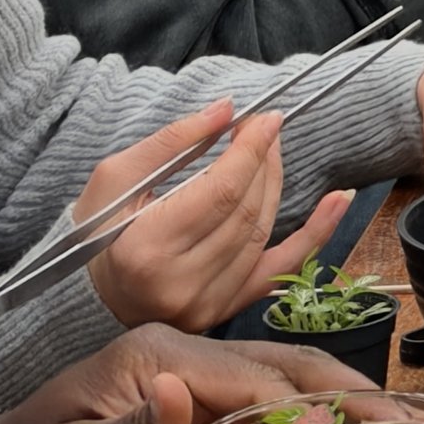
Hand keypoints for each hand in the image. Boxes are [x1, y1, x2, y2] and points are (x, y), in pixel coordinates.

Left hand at [0, 327, 369, 423]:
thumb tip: (177, 391)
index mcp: (158, 355)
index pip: (246, 377)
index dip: (297, 409)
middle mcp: (185, 362)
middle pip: (279, 368)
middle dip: (345, 391)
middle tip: (406, 417)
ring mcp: (194, 391)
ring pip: (281, 387)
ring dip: (340, 405)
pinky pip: (263, 421)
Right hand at [81, 104, 351, 333]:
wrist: (84, 299)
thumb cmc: (93, 233)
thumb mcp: (114, 178)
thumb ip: (173, 141)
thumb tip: (227, 111)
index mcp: (147, 249)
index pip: (221, 192)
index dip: (250, 151)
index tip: (266, 118)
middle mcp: (180, 284)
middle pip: (247, 211)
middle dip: (264, 161)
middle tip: (266, 128)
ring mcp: (206, 305)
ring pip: (263, 233)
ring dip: (276, 185)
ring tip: (271, 152)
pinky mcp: (223, 312)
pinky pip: (281, 269)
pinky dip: (316, 233)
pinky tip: (339, 200)